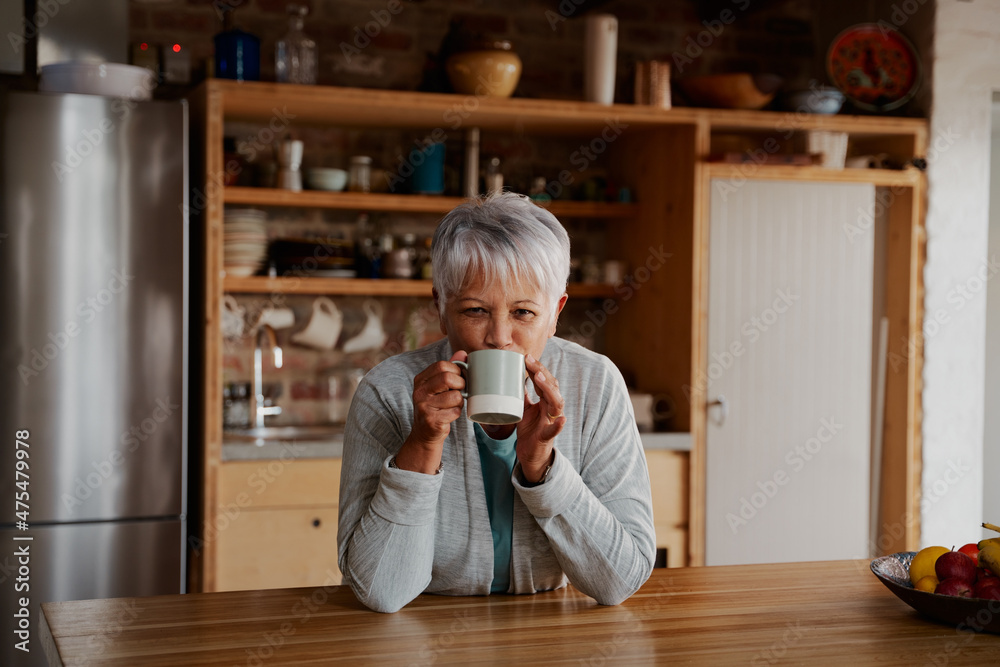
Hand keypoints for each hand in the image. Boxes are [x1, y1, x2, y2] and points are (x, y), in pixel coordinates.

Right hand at [394, 351, 466, 474]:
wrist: (425, 433)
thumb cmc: (436, 406)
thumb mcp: (440, 386)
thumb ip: (450, 369)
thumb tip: (463, 353)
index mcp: (420, 380)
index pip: (442, 365)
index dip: (456, 370)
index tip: (459, 378)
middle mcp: (419, 392)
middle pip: (448, 378)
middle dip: (461, 384)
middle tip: (461, 391)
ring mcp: (424, 407)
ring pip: (455, 396)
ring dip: (460, 401)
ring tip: (453, 405)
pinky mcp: (431, 420)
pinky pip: (455, 411)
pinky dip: (457, 413)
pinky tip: (449, 415)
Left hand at [517, 354, 564, 482]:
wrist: (531, 454)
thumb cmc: (529, 429)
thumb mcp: (523, 408)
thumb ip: (522, 394)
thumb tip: (513, 376)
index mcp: (546, 400)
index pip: (545, 380)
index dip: (537, 368)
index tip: (526, 357)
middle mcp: (552, 408)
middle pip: (552, 386)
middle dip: (542, 372)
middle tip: (530, 360)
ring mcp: (551, 421)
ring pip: (556, 403)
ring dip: (549, 389)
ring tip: (539, 378)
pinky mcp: (548, 436)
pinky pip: (555, 430)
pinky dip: (559, 425)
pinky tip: (562, 420)